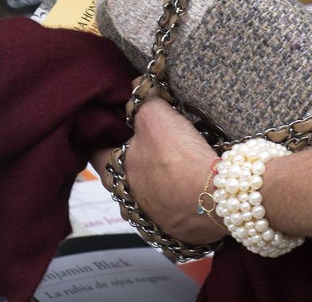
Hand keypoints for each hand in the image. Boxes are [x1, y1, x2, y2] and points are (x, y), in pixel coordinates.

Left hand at [94, 96, 224, 248]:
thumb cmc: (178, 159)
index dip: (106, 132)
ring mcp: (153, 218)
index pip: (97, 150)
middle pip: (126, 169)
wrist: (214, 199)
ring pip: (150, 188)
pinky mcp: (177, 227)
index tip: (117, 119)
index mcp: (115, 175)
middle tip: (155, 134)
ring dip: (160, 174)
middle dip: (137, 152)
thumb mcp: (156, 116)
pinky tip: (194, 177)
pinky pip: (173, 203)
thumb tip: (137, 85)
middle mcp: (129, 202)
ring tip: (179, 156)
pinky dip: (180, 190)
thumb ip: (143, 100)